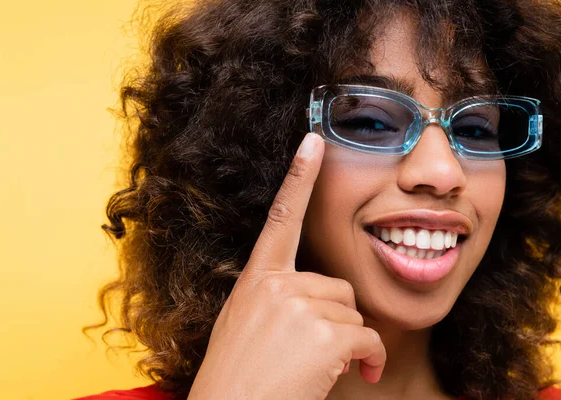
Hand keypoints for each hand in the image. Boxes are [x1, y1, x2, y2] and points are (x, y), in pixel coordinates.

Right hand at [187, 133, 386, 399]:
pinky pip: (368, 337)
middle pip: (338, 286)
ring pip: (353, 313)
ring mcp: (298, 306)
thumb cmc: (237, 378)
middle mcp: (276, 284)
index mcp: (256, 279)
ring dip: (349, 343)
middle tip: (318, 352)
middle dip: (338, 320)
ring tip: (321, 368)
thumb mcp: (246, 326)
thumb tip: (315, 301)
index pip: (281, 217)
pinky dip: (371, 358)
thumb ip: (275, 300)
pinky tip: (359, 374)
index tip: (312, 142)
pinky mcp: (323, 334)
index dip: (298, 176)